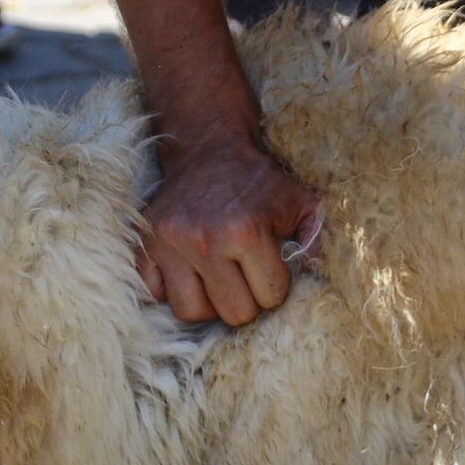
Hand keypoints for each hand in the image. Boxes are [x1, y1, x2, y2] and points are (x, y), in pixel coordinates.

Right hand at [139, 138, 316, 325]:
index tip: (269, 267)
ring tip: (217, 280)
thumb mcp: (299, 202)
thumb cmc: (258, 182)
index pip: (269, 297)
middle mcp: (204, 240)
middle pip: (233, 314)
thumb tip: (318, 277)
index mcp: (246, 231)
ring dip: (208, 303)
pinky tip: (188, 273)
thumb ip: (315, 240)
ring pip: (191, 312)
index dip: (275, 286)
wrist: (209, 150)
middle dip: (246, 300)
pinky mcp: (146, 245)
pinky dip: (170, 291)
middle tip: (245, 277)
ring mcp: (170, 245)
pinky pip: (154, 295)